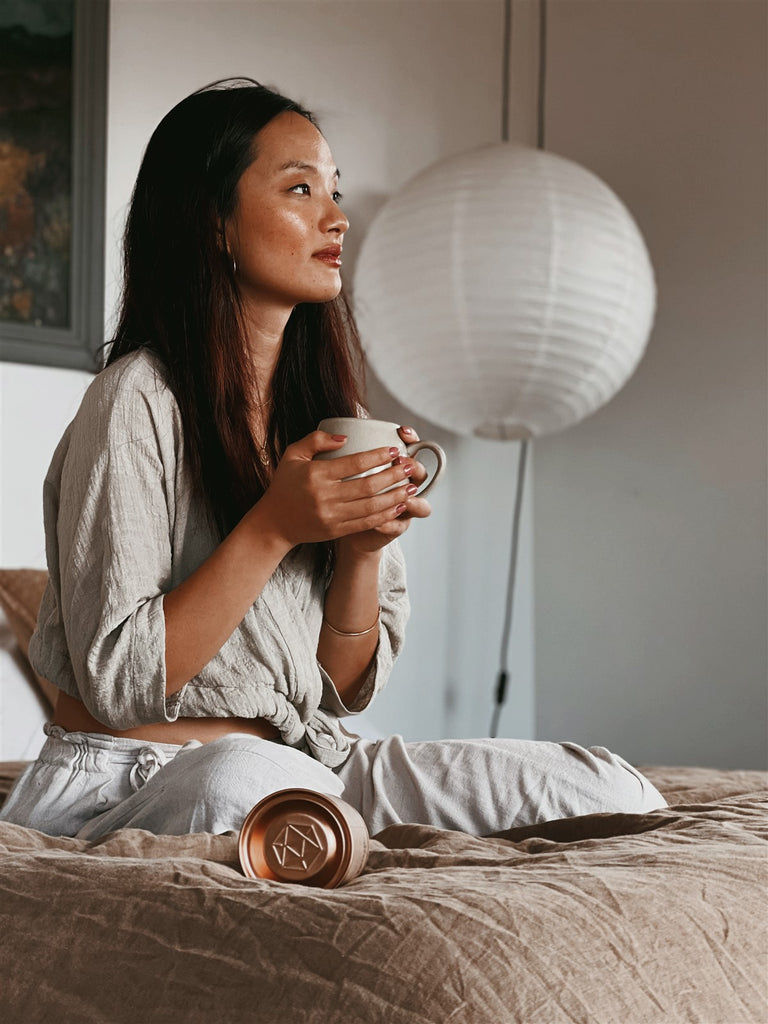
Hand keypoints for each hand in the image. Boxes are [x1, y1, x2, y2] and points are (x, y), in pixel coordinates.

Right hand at [254, 429, 424, 549]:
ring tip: (411, 487)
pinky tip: (398, 506)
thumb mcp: (293, 455)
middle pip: (368, 486)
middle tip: (410, 467)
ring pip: (371, 506)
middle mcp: (324, 496)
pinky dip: (385, 515)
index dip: (378, 456)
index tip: (394, 450)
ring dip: (395, 497)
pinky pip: (366, 523)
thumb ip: (316, 440)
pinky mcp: (335, 530)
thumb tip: (345, 436)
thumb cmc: (285, 485)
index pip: (354, 463)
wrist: (274, 522)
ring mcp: (331, 516)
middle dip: (394, 476)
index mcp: (316, 474)